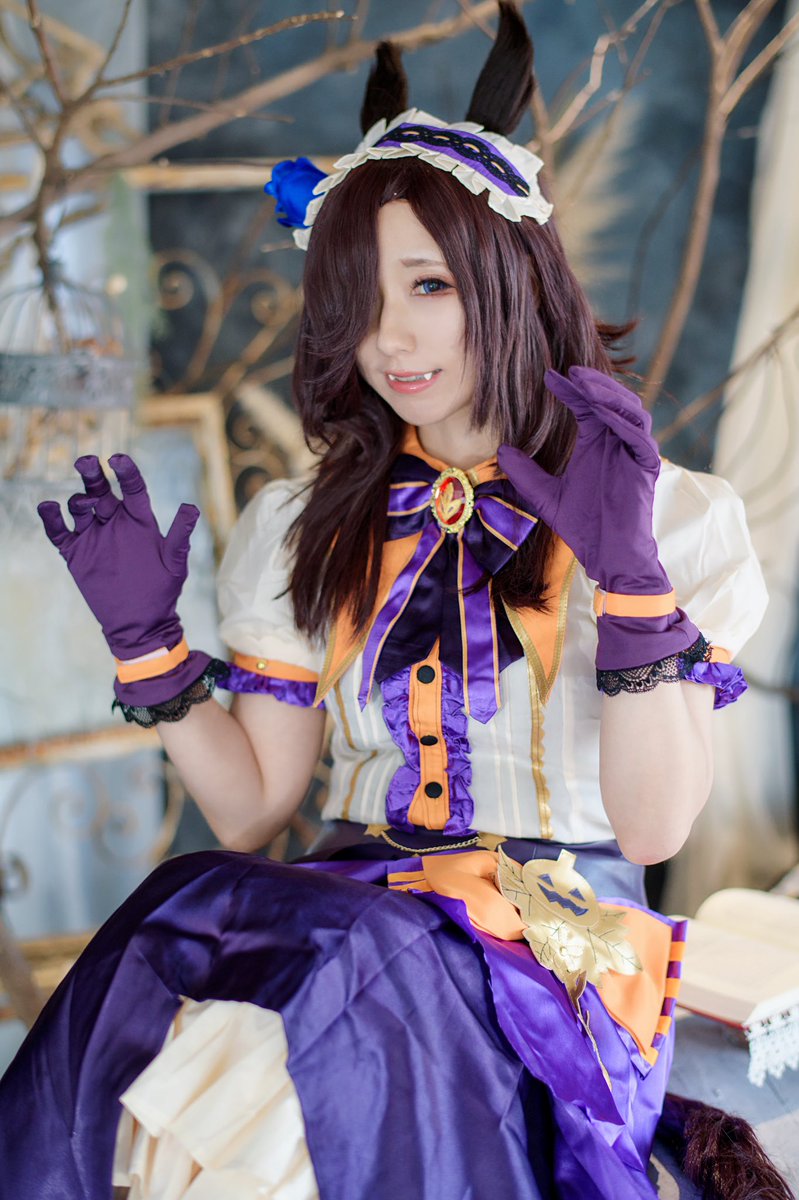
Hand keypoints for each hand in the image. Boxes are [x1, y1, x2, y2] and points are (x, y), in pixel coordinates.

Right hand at [38, 454, 198, 659]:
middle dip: (93, 474)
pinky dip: (51, 519)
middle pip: (101, 490)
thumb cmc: (162, 591)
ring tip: (84, 504)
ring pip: (80, 507)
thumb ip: (179, 535)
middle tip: (87, 461)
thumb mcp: (174, 563)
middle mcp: (115, 523)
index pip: (132, 488)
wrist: (140, 623)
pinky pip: (59, 532)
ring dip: (79, 500)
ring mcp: (94, 537)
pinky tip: (47, 507)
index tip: (117, 459)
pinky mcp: (76, 554)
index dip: (126, 472)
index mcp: (140, 520)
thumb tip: (191, 507)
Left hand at [498, 367, 669, 594]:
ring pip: (629, 410)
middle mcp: (617, 442)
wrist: (608, 555)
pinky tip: (603, 411)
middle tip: (570, 371)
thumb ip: (526, 473)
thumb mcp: (546, 496)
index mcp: (596, 443)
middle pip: (610, 400)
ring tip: (585, 383)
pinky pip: (638, 435)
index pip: (585, 406)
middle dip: (592, 383)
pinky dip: (623, 420)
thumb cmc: (584, 526)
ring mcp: (634, 452)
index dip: (568, 389)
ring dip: (609, 394)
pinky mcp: (647, 465)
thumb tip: (500, 452)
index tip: (547, 376)